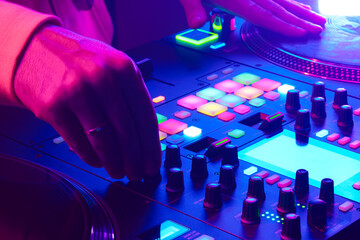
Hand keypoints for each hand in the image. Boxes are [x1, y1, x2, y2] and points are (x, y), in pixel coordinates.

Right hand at [14, 25, 160, 180]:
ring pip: (103, 141)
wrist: (36, 49)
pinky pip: (78, 142)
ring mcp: (76, 92)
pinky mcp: (53, 106)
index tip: (152, 164)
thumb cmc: (80, 61)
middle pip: (127, 132)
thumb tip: (146, 137)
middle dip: (135, 160)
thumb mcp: (112, 66)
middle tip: (137, 174)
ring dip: (114, 163)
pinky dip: (91, 157)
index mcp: (123, 68)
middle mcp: (102, 78)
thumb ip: (130, 95)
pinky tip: (97, 161)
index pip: (145, 116)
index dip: (151, 146)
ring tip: (118, 172)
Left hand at [180, 0, 326, 35]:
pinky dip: (289, 1)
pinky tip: (299, 6)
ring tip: (317, 18)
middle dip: (300, 19)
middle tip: (319, 28)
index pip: (263, 15)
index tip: (301, 32)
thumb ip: (193, 6)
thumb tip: (197, 24)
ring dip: (300, 10)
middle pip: (279, 7)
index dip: (283, 26)